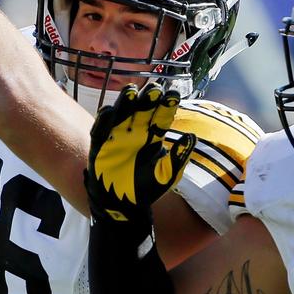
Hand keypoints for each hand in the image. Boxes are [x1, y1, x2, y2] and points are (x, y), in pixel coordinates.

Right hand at [85, 84, 196, 223]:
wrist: (123, 204)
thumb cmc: (146, 188)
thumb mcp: (167, 175)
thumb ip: (179, 157)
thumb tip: (192, 136)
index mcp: (153, 137)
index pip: (162, 116)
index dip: (167, 104)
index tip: (174, 93)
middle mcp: (136, 132)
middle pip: (142, 110)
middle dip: (148, 99)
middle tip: (154, 88)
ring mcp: (117, 137)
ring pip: (122, 114)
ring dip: (125, 102)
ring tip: (131, 90)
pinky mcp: (100, 146)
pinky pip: (100, 130)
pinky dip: (104, 120)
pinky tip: (109, 111)